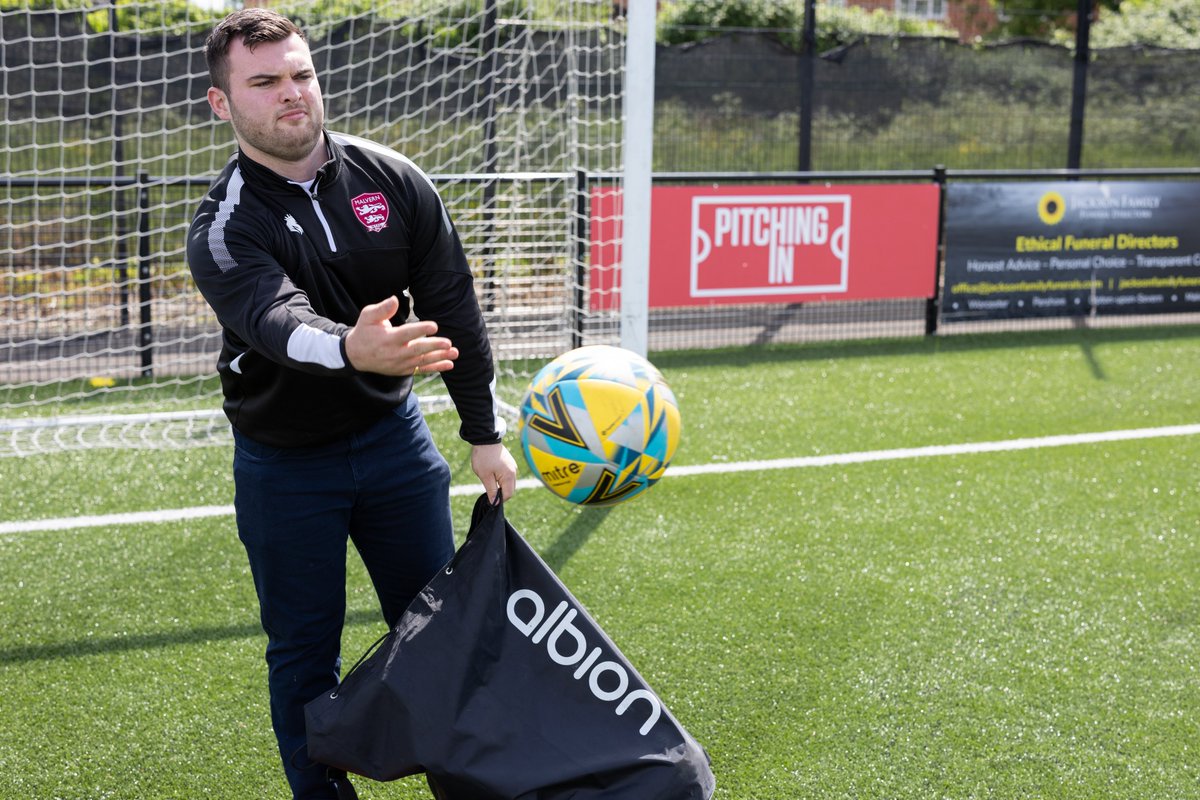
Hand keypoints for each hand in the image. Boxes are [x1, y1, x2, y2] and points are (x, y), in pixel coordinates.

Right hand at [343, 296, 457, 376]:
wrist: (356, 355)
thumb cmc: (365, 331)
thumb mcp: (368, 316)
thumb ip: (382, 309)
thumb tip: (394, 299)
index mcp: (387, 338)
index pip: (406, 334)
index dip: (420, 330)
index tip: (434, 326)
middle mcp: (395, 353)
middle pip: (417, 350)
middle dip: (434, 347)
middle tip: (448, 343)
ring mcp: (400, 364)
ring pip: (422, 361)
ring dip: (440, 357)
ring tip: (454, 353)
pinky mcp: (404, 370)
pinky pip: (422, 369)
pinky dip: (436, 367)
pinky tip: (449, 364)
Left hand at [471, 443, 518, 502]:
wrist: (485, 439)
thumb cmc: (484, 457)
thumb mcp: (485, 476)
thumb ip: (491, 490)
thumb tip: (495, 503)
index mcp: (509, 476)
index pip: (508, 495)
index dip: (499, 500)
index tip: (489, 499)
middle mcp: (514, 472)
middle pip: (510, 490)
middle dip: (500, 493)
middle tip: (488, 490)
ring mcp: (512, 467)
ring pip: (509, 483)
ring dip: (500, 486)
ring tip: (489, 480)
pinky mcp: (509, 463)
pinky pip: (507, 476)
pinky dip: (501, 479)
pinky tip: (492, 475)